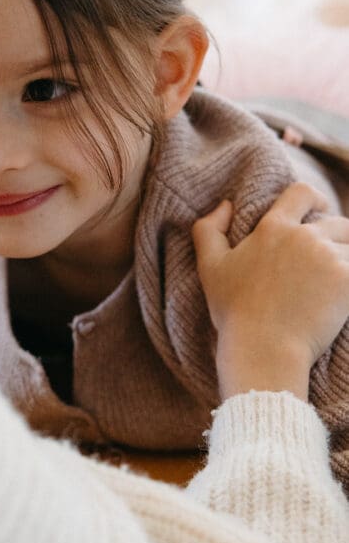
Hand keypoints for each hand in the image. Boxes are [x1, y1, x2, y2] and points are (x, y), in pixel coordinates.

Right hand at [192, 183, 348, 400]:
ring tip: (334, 283)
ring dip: (347, 259)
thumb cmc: (235, 312)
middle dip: (338, 238)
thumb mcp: (210, 268)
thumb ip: (208, 229)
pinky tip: (343, 296)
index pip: (301, 193)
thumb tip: (225, 205)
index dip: (315, 198)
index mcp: (272, 228)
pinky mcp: (347, 280)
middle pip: (337, 223)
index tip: (320, 209)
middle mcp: (303, 237)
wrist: (264, 349)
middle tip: (328, 264)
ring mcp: (328, 257)